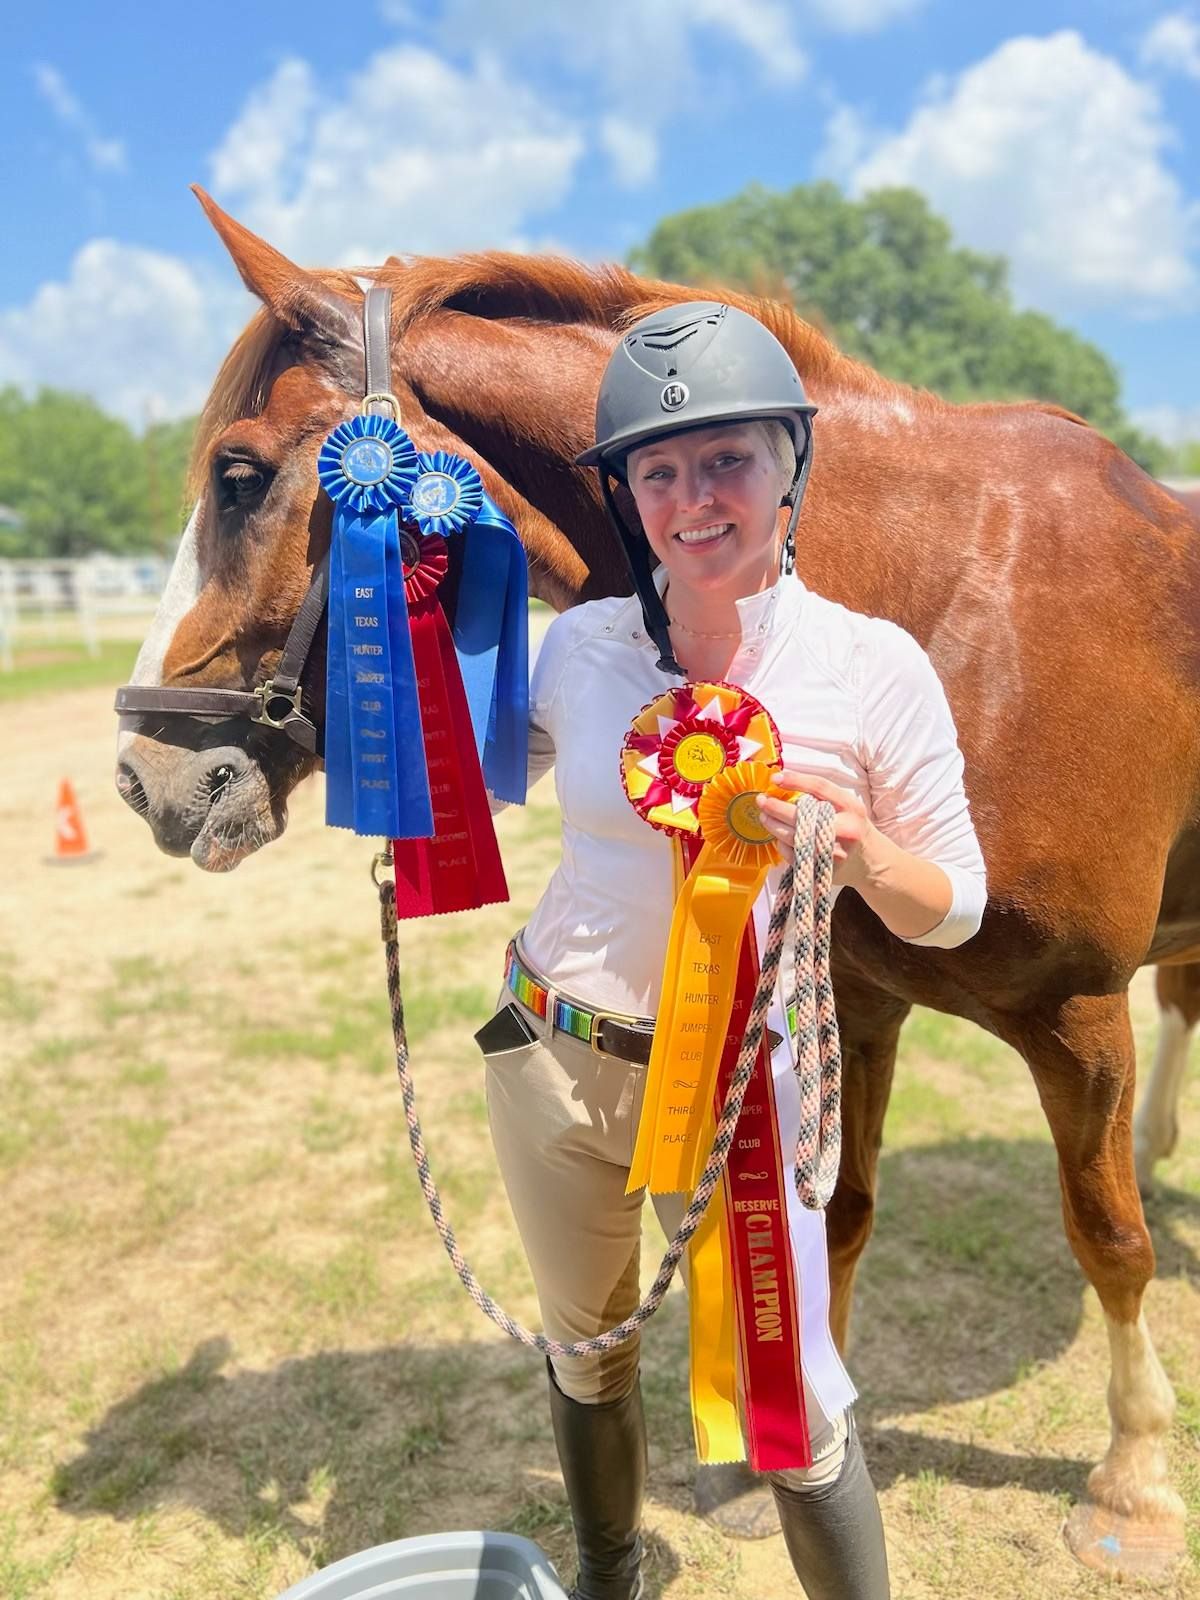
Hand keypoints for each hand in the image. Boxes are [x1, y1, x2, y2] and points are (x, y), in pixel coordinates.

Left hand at [756, 770, 880, 885]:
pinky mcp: (823, 868)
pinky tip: (779, 836)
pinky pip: (793, 855)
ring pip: (793, 837)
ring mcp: (833, 851)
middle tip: (761, 800)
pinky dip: (782, 844)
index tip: (775, 778)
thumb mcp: (847, 805)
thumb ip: (822, 795)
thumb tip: (783, 782)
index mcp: (850, 807)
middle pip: (801, 815)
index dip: (795, 780)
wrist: (870, 860)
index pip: (820, 788)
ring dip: (772, 825)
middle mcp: (844, 829)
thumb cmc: (852, 826)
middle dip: (775, 807)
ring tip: (764, 816)